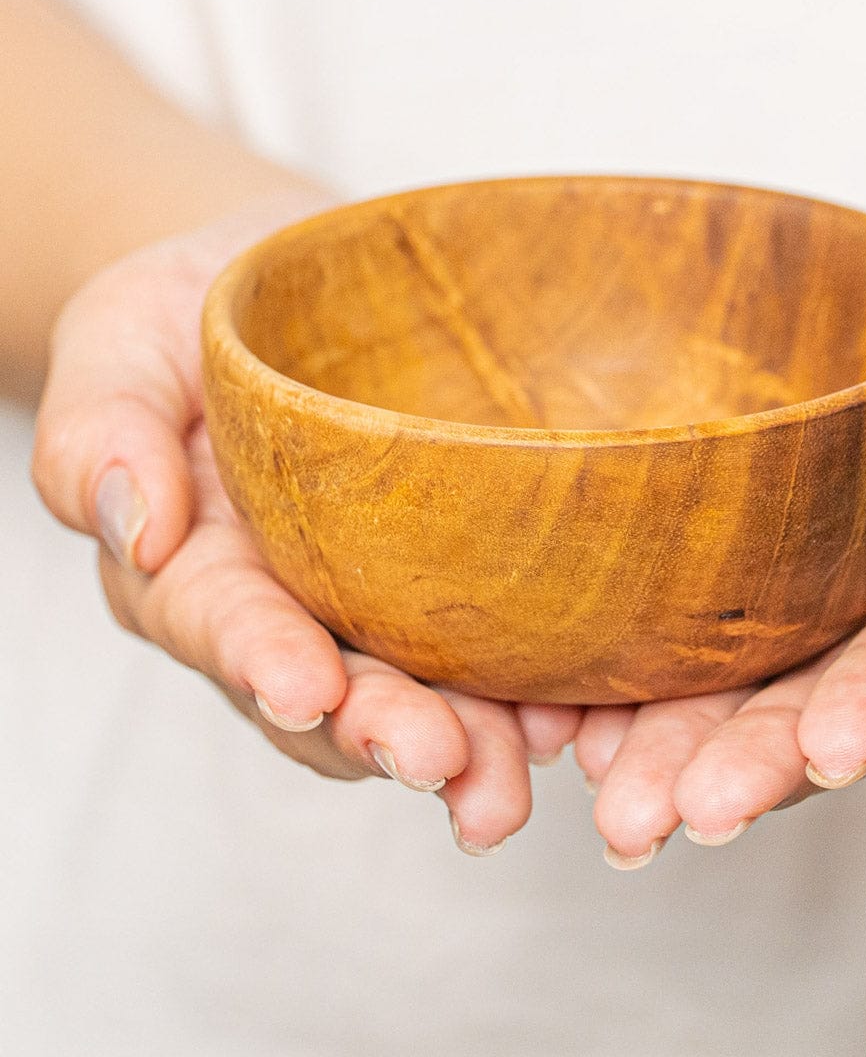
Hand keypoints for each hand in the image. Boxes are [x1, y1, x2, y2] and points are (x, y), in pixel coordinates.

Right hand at [31, 195, 579, 852]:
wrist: (300, 287)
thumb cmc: (197, 311)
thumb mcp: (121, 341)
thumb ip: (102, 431)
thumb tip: (129, 528)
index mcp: (200, 566)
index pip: (226, 625)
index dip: (264, 661)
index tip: (309, 690)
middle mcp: (293, 608)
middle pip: (335, 693)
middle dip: (387, 733)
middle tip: (444, 764)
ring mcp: (377, 606)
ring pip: (420, 694)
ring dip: (470, 744)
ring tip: (519, 769)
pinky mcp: (450, 583)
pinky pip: (490, 649)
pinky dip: (532, 687)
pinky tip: (572, 711)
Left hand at [573, 210, 865, 866]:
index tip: (833, 747)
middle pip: (817, 703)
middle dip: (745, 763)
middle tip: (663, 816)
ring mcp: (810, 594)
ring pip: (737, 686)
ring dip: (669, 745)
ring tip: (606, 790)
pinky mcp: (745, 560)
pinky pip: (683, 625)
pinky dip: (622, 675)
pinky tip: (566, 713)